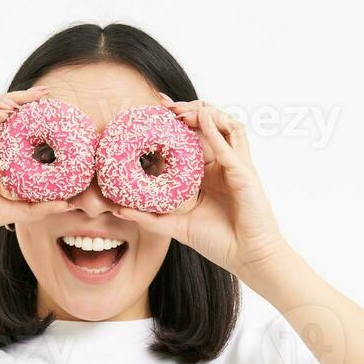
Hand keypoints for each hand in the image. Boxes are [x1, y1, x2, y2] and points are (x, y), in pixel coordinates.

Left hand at [115, 94, 288, 278]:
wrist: (247, 258)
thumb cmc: (219, 242)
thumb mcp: (177, 226)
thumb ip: (149, 217)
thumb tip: (117, 209)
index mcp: (208, 173)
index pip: (192, 138)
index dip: (175, 122)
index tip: (152, 111)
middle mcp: (223, 165)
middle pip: (208, 125)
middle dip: (187, 109)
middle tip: (163, 105)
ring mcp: (236, 166)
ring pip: (225, 124)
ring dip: (203, 112)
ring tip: (180, 110)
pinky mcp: (245, 173)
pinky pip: (231, 144)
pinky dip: (215, 129)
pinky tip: (200, 118)